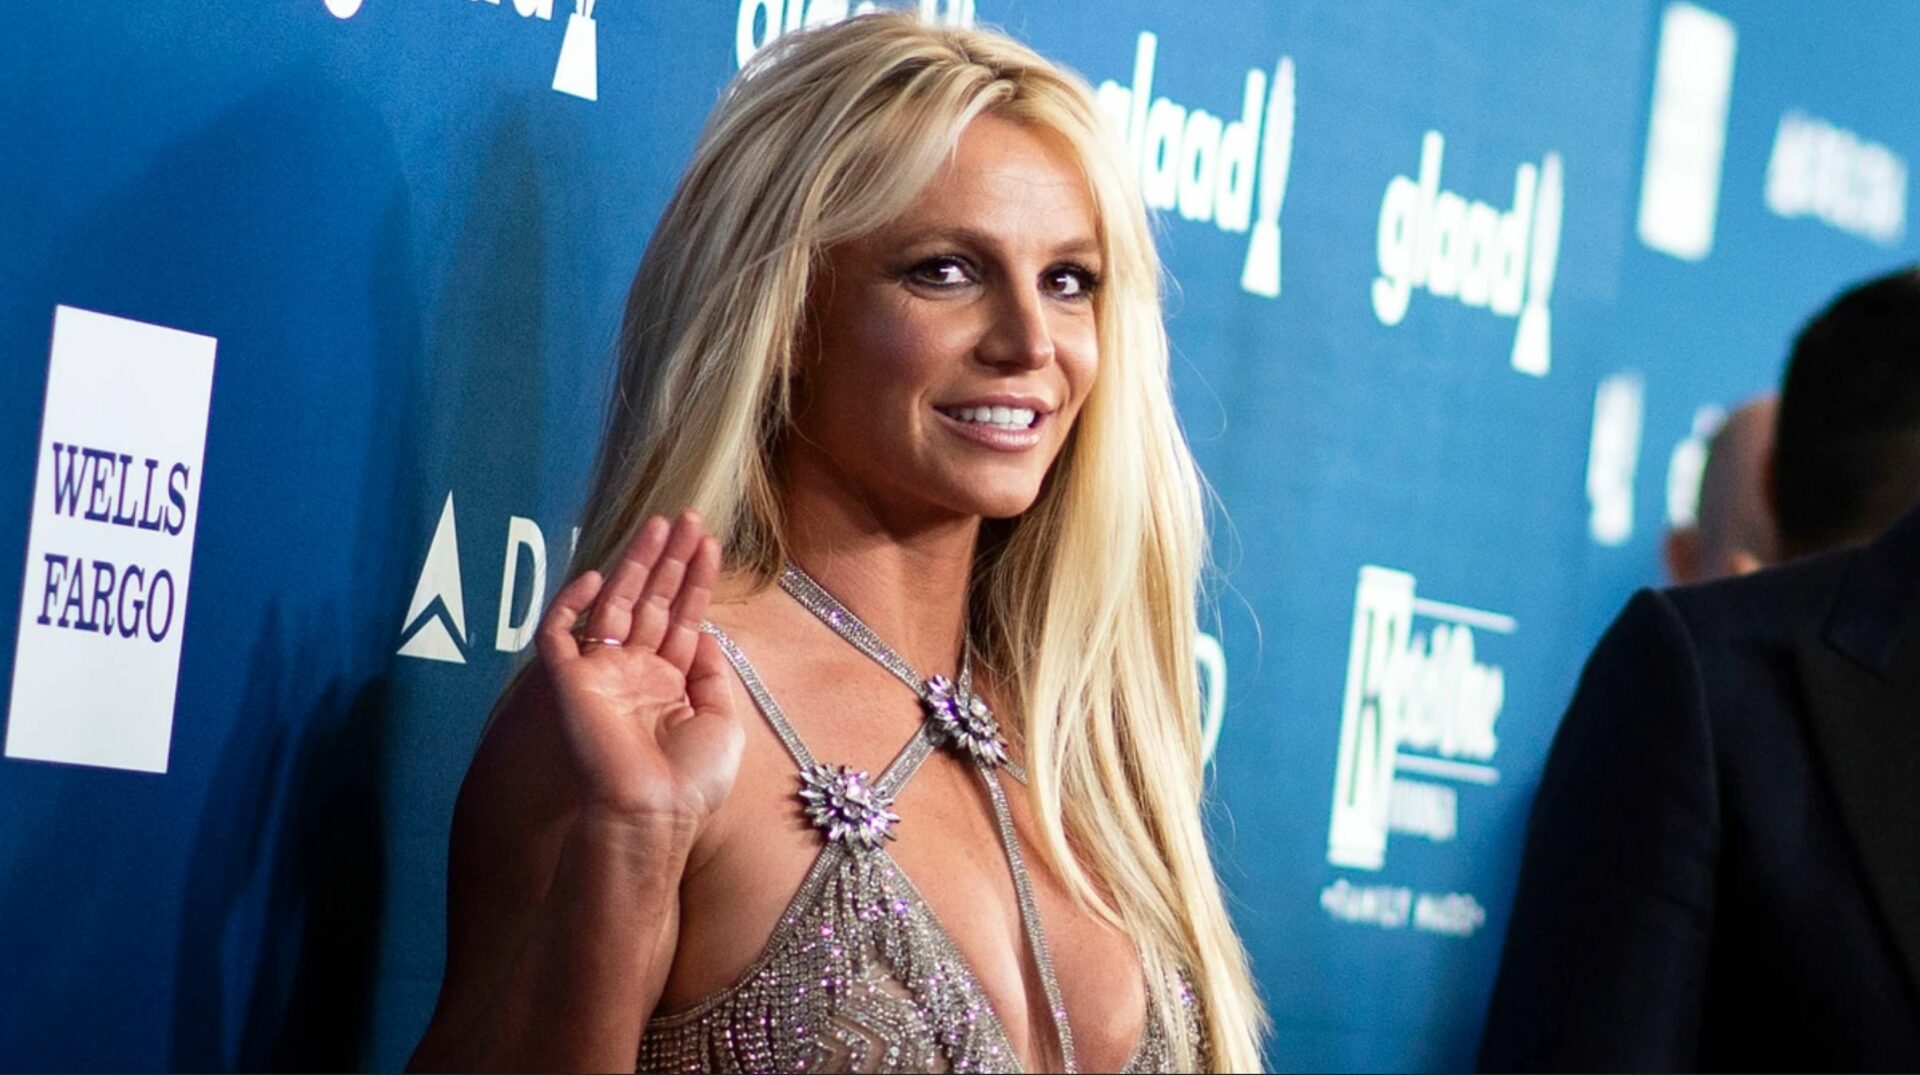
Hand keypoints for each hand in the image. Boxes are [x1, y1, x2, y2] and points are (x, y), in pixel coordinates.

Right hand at [536, 511, 742, 832]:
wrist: (652, 813)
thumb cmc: (691, 780)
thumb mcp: (723, 720)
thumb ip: (713, 672)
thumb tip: (706, 632)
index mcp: (671, 684)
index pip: (683, 618)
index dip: (695, 581)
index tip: (709, 543)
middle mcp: (635, 673)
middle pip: (653, 602)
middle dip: (670, 560)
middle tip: (687, 517)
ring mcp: (602, 674)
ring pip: (616, 605)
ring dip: (637, 564)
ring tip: (659, 524)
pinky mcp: (569, 682)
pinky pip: (559, 634)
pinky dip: (572, 604)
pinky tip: (600, 576)